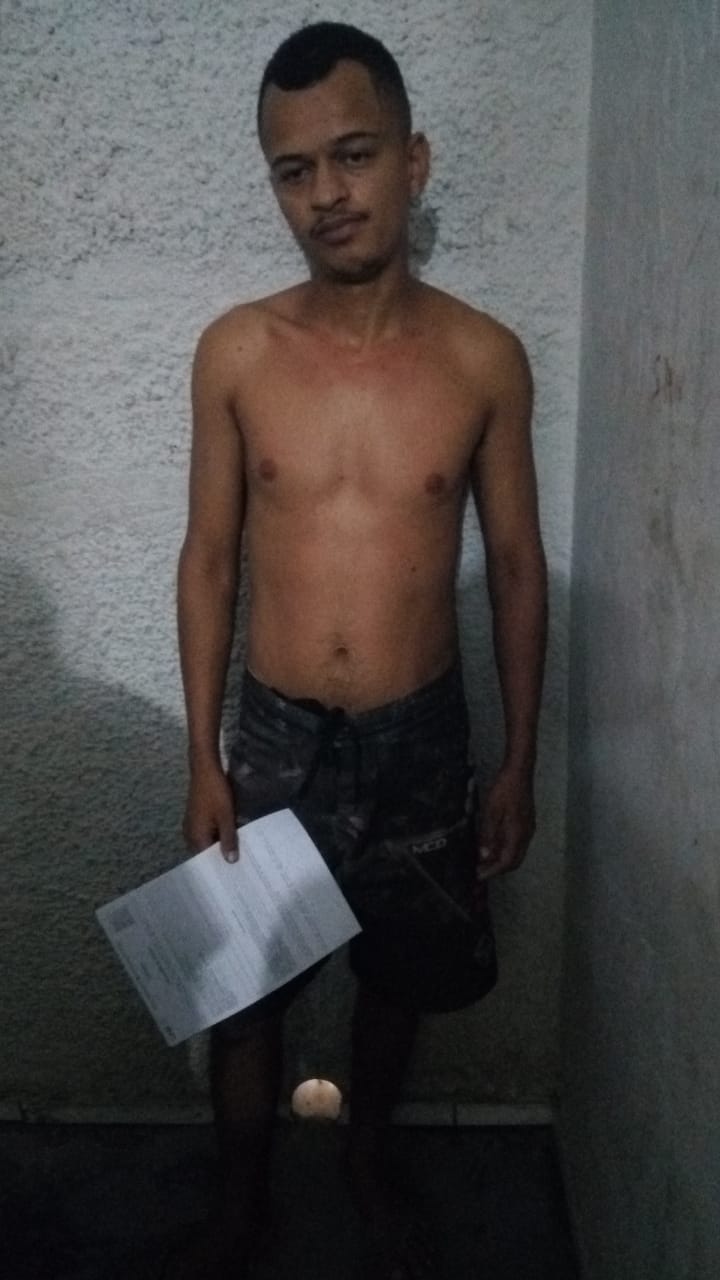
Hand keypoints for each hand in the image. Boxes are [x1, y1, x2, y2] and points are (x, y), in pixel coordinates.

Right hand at [183, 763, 238, 862]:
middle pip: (206, 852)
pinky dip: (217, 836)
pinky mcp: (195, 818)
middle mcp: (190, 835)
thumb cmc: (215, 792)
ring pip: (207, 842)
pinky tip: (230, 836)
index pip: (208, 860)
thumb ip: (228, 839)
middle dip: (222, 856)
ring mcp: (191, 826)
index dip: (221, 866)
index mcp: (195, 837)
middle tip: (241, 864)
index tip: (236, 873)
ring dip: (220, 845)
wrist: (205, 769)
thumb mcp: (226, 816)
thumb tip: (231, 861)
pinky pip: (206, 833)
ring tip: (238, 853)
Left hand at [476, 767, 535, 881]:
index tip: (479, 875)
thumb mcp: (491, 812)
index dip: (493, 871)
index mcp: (518, 833)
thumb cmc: (505, 788)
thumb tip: (484, 855)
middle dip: (497, 869)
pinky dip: (504, 849)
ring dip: (501, 859)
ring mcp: (528, 829)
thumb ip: (488, 835)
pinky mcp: (526, 823)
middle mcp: (526, 834)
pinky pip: (516, 843)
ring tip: (483, 860)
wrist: (519, 771)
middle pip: (514, 861)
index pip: (507, 861)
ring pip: (516, 853)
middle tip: (480, 871)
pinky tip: (492, 845)